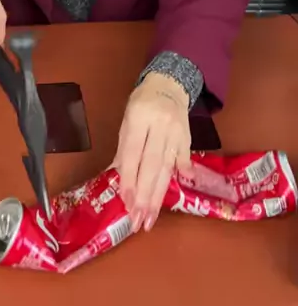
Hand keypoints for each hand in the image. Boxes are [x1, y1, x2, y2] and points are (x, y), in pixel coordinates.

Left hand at [112, 72, 191, 232]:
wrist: (170, 84)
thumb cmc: (142, 103)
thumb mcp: (127, 120)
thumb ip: (124, 148)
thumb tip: (116, 177)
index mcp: (138, 118)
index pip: (133, 153)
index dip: (129, 179)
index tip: (126, 202)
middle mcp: (159, 125)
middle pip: (152, 164)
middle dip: (144, 196)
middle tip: (138, 220)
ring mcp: (176, 132)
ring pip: (167, 167)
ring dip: (158, 195)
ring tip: (150, 217)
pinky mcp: (188, 137)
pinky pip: (183, 159)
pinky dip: (180, 175)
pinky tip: (178, 192)